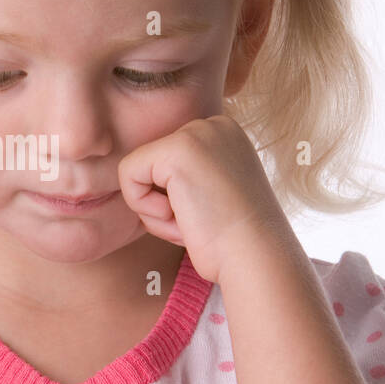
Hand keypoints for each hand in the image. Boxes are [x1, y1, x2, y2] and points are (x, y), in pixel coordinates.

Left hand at [117, 113, 289, 284]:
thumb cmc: (235, 242)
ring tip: (193, 223)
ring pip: (138, 170)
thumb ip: (188, 177)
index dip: (177, 200)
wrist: (257, 258)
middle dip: (165, 205)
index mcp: (225, 134)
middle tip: (200, 224)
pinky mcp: (177, 150)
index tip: (210, 217)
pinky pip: (128, 174)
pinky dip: (144, 207)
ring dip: (156, 212)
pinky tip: (180, 219)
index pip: (167, 163)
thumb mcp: (215, 195)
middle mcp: (213, 125)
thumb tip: (147, 176)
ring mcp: (197, 133)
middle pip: (151, 165)